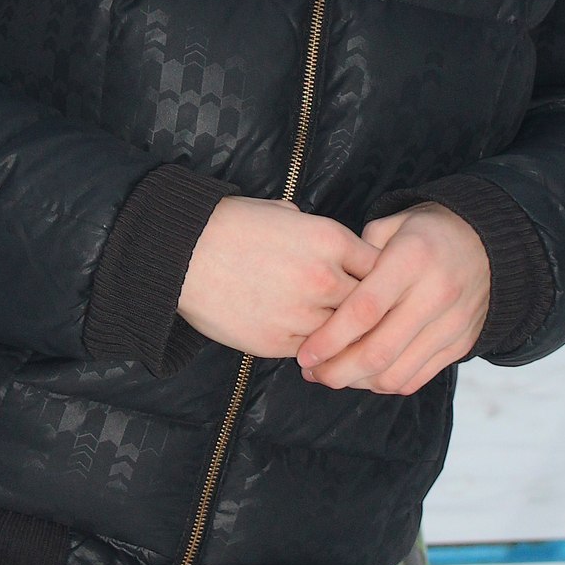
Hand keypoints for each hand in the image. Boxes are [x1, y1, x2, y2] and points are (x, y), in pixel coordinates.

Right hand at [177, 196, 378, 359]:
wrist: (183, 252)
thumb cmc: (231, 225)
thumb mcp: (284, 212)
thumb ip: (316, 231)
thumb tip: (331, 245)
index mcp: (330, 239)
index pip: (380, 268)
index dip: (381, 279)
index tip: (378, 287)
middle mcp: (324, 277)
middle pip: (370, 307)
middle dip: (370, 314)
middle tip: (372, 322)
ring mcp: (302, 313)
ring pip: (343, 336)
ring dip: (344, 338)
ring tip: (345, 341)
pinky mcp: (278, 342)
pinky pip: (312, 352)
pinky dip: (316, 351)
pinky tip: (316, 348)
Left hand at [295, 204, 489, 395]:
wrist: (488, 243)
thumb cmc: (425, 234)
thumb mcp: (392, 226)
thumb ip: (357, 257)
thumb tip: (326, 296)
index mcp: (412, 258)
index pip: (365, 310)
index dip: (330, 338)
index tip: (305, 353)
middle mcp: (435, 294)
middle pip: (378, 351)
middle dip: (337, 370)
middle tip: (311, 371)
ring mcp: (451, 324)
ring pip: (396, 373)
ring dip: (357, 383)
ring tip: (331, 375)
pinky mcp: (460, 344)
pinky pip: (416, 378)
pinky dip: (384, 383)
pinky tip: (363, 374)